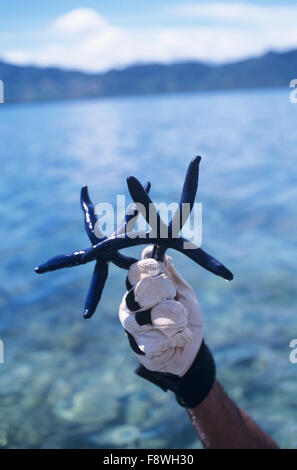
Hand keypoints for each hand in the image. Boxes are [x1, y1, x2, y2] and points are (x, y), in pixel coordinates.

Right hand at [119, 246, 214, 407]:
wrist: (191, 350)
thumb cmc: (185, 316)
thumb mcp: (183, 292)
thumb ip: (172, 275)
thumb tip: (162, 253)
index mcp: (139, 288)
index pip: (135, 270)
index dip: (150, 267)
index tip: (162, 269)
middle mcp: (129, 304)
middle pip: (140, 288)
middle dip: (163, 291)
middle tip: (172, 298)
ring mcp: (131, 326)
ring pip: (149, 313)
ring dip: (173, 316)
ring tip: (180, 320)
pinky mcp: (138, 346)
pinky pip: (159, 337)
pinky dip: (176, 336)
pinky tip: (177, 339)